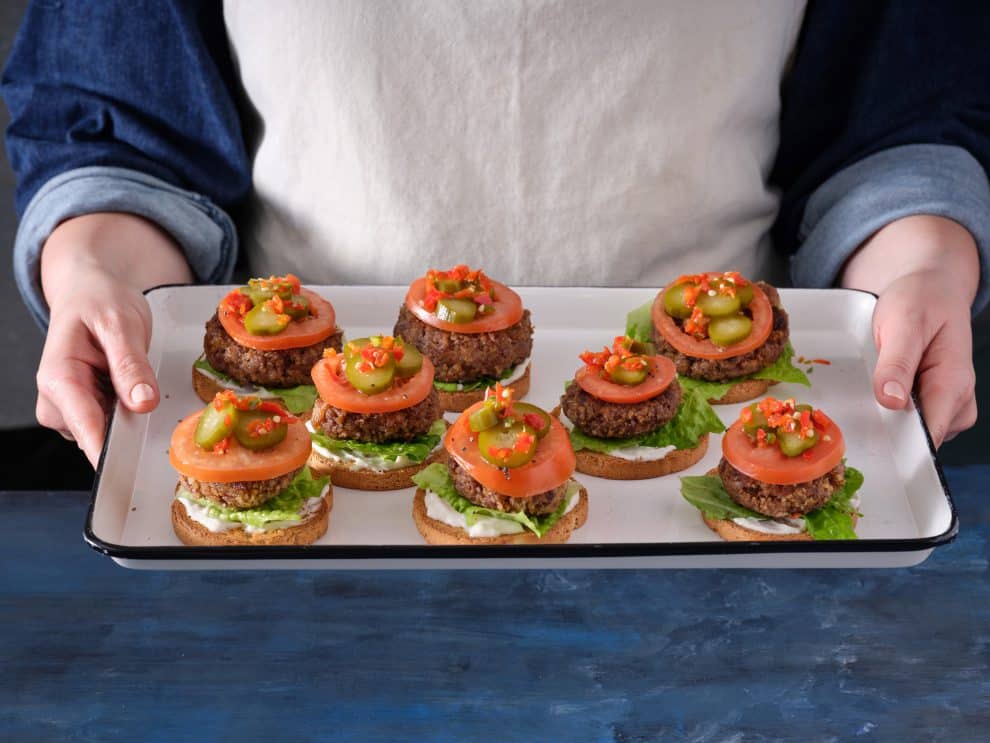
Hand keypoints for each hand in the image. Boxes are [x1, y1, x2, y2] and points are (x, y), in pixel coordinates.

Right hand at [37, 213, 192, 465]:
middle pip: (96, 434)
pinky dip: (125, 411)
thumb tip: (142, 402)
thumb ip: (131, 365)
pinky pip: (110, 423)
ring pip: (105, 432)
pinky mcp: (82, 409)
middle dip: (127, 425)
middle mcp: (56, 397)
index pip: (85, 427)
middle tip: (143, 387)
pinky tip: (127, 386)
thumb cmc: (99, 301)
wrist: (89, 291)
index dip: (107, 452)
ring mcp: (68, 406)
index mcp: (59, 376)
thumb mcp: (121, 324)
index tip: (126, 473)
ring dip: (127, 416)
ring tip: (132, 377)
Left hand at [841, 215, 977, 446]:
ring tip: (871, 387)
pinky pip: (910, 421)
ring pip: (913, 433)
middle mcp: (957, 400)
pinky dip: (891, 412)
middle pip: (919, 440)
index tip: (868, 448)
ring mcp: (947, 404)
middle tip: (857, 408)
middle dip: (887, 431)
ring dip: (887, 420)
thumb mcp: (903, 323)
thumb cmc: (920, 301)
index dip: (899, 446)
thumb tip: (893, 402)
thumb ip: (897, 363)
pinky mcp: (934, 403)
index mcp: (953, 383)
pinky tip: (880, 391)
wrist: (931, 288)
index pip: (930, 435)